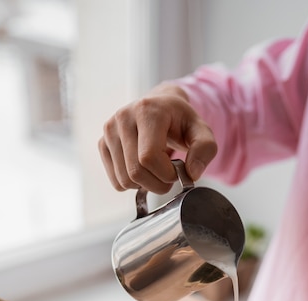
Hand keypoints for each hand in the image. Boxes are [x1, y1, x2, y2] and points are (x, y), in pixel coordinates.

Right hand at [98, 83, 216, 194]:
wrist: (160, 107)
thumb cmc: (181, 121)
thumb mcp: (201, 131)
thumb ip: (205, 150)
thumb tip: (191, 174)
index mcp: (147, 110)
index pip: (148, 157)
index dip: (166, 174)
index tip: (178, 171)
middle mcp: (123, 117)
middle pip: (135, 172)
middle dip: (157, 183)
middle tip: (169, 176)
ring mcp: (109, 130)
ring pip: (124, 180)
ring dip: (145, 185)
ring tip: (156, 171)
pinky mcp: (102, 143)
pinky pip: (116, 181)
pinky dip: (132, 184)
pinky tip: (143, 169)